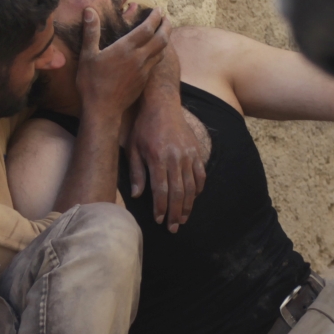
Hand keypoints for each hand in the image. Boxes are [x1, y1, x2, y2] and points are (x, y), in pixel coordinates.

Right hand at [76, 7, 170, 118]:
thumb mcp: (87, 56)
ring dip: (165, 39)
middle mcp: (139, 58)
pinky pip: (156, 63)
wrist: (103, 110)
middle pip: (161, 38)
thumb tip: (89, 10)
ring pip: (161, 52)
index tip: (158, 9)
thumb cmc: (92, 83)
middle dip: (166, 26)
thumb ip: (91, 32)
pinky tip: (154, 53)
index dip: (155, 17)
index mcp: (126, 49)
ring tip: (163, 32)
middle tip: (166, 18)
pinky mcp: (144, 81)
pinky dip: (159, 53)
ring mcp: (144, 71)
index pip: (147, 28)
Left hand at [128, 75, 205, 232]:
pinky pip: (200, 175)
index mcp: (158, 158)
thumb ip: (137, 172)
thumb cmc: (143, 128)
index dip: (161, 208)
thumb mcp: (133, 148)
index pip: (161, 191)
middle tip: (173, 228)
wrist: (162, 105)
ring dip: (188, 205)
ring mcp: (189, 155)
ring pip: (191, 187)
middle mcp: (176, 158)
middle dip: (175, 213)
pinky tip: (193, 199)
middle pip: (178, 193)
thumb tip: (137, 195)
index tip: (159, 221)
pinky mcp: (197, 151)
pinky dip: (198, 189)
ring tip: (182, 219)